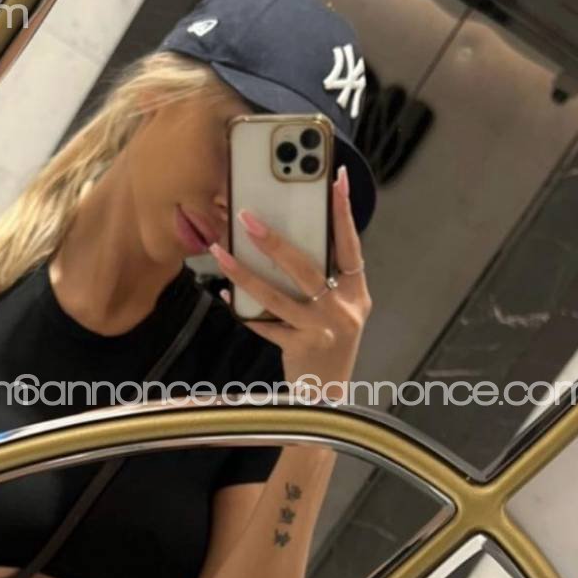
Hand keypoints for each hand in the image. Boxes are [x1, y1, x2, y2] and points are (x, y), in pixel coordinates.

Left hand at [209, 164, 371, 396]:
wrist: (328, 399)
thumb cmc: (328, 346)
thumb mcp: (338, 312)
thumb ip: (323, 281)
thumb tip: (284, 242)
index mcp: (357, 293)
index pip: (351, 245)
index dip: (344, 212)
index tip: (334, 178)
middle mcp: (344, 309)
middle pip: (306, 267)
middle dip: (274, 240)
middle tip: (246, 217)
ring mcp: (323, 329)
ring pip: (277, 295)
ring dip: (244, 273)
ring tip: (220, 253)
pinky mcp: (301, 347)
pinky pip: (264, 323)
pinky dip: (241, 309)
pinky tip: (222, 295)